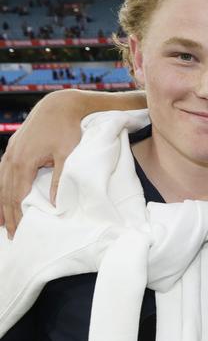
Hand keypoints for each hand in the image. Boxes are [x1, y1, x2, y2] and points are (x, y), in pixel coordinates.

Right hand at [0, 90, 84, 236]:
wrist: (60, 105)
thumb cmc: (68, 129)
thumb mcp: (68, 155)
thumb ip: (59, 179)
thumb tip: (56, 204)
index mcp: (24, 162)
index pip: (17, 197)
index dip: (17, 216)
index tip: (20, 232)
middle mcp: (12, 158)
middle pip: (6, 193)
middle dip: (8, 215)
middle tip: (12, 235)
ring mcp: (11, 151)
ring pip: (1, 183)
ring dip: (1, 204)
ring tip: (2, 223)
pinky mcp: (14, 147)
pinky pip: (2, 172)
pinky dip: (1, 188)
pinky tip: (2, 197)